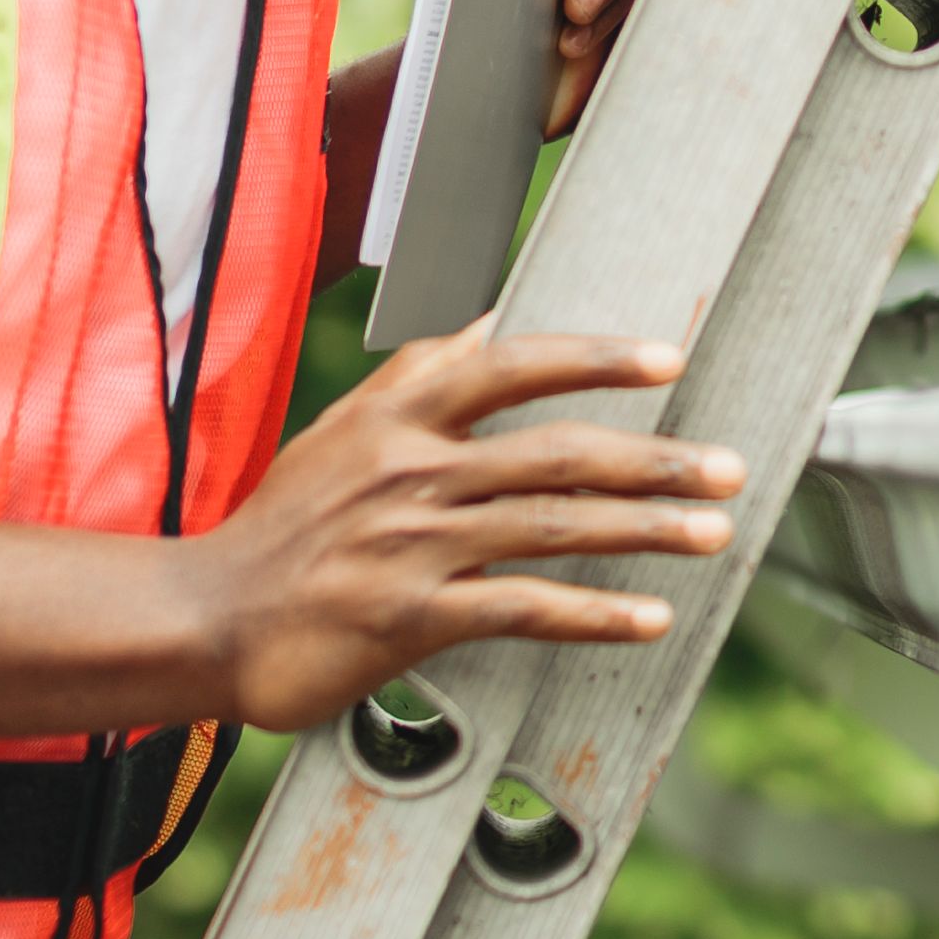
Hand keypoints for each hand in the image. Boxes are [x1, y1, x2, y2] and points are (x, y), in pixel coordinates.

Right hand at [193, 325, 731, 729]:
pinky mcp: (411, 617)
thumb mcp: (343, 432)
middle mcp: (411, 471)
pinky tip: (649, 618)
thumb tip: (495, 320)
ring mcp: (412, 545)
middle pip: (558, 453)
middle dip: (656, 459)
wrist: (207, 618)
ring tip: (715, 532)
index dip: (594, 359)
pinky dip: (594, 613)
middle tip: (731, 467)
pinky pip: (524, 609)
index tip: (668, 359)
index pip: (510, 364)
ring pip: (555, 526)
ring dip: (646, 530)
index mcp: (396, 416)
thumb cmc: (284, 526)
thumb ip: (420, 376)